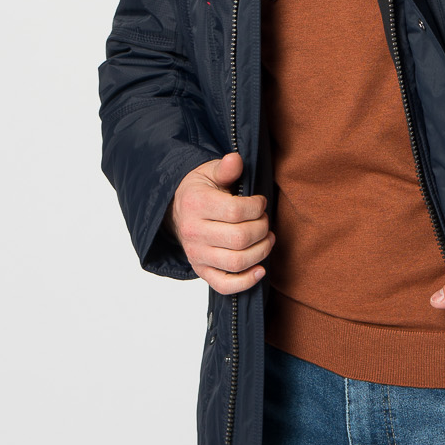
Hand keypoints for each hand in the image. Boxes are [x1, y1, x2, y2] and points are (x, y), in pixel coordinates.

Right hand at [167, 151, 274, 293]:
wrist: (177, 212)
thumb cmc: (200, 191)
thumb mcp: (209, 172)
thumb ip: (225, 168)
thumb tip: (236, 159)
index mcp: (195, 204)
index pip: (235, 212)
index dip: (257, 207)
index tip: (261, 203)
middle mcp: (193, 232)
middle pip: (239, 238)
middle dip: (262, 229)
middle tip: (265, 221)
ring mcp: (196, 255)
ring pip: (236, 262)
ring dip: (261, 251)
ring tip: (268, 239)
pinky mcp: (201, 271)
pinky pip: (224, 285)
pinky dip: (246, 282)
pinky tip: (260, 270)